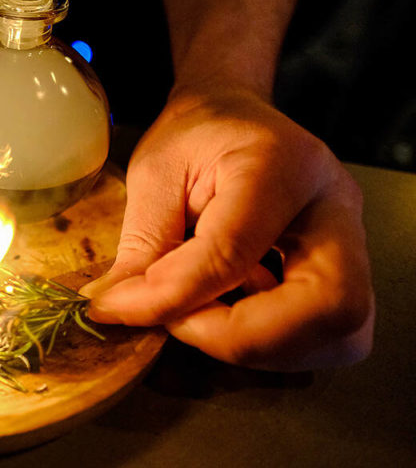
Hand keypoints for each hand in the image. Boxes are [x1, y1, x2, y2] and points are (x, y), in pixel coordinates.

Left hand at [82, 85, 373, 370]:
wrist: (234, 119)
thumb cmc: (194, 138)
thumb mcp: (154, 173)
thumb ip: (141, 243)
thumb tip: (115, 310)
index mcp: (281, 164)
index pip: (236, 250)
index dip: (175, 294)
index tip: (121, 307)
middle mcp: (335, 207)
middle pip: (331, 306)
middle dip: (245, 337)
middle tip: (180, 324)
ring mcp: (351, 245)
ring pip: (340, 335)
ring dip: (259, 349)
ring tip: (198, 319)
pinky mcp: (347, 277)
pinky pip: (328, 339)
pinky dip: (271, 346)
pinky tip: (226, 317)